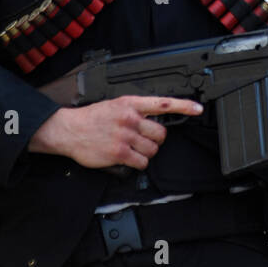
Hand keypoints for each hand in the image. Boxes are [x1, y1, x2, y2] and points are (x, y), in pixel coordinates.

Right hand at [29, 96, 202, 169]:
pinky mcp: (119, 153)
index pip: (163, 103)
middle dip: (155, 140)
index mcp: (131, 103)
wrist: (69, 129)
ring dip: (145, 153)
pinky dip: (138, 163)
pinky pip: (141, 162)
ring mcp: (125, 136)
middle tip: (143, 140)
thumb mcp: (115, 105)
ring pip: (152, 150)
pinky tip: (127, 158)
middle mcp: (130, 118)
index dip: (184, 106)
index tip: (198, 109)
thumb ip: (136, 111)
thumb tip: (154, 120)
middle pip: (161, 134)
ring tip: (131, 149)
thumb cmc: (92, 118)